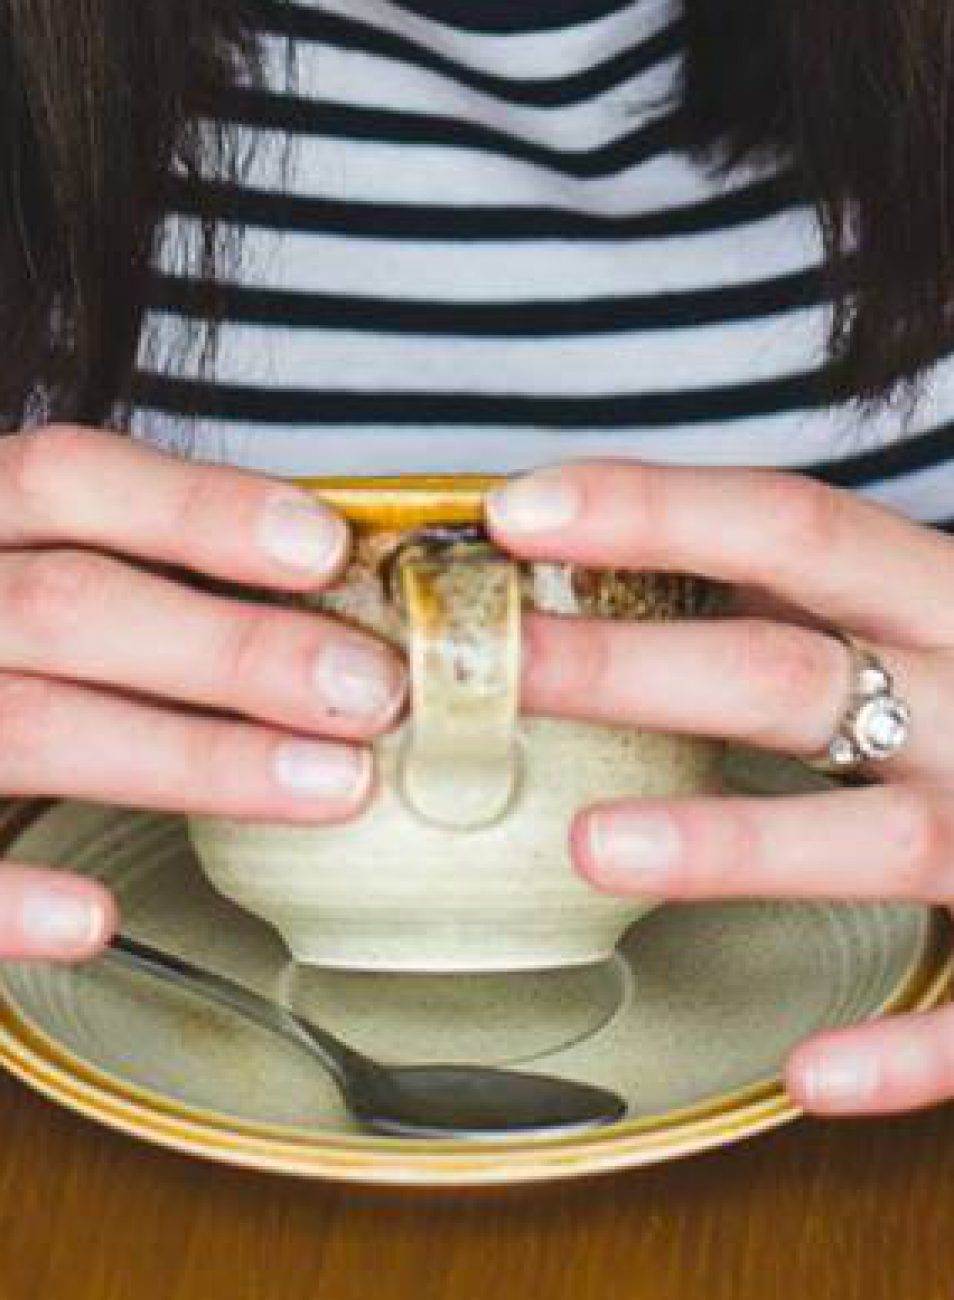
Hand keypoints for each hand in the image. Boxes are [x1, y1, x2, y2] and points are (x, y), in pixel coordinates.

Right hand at [0, 426, 406, 961]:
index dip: (198, 510)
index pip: (67, 480)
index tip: (324, 548)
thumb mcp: (18, 568)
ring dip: (186, 758)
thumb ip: (122, 575)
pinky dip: (5, 900)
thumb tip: (312, 591)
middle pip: (70, 605)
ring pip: (26, 726)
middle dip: (234, 649)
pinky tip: (95, 918)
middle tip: (371, 692)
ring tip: (329, 786)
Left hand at [487, 460, 953, 1117]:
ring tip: (597, 848)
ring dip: (736, 846)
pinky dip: (907, 1051)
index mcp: (951, 604)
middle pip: (790, 674)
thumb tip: (657, 558)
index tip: (519, 511)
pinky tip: (804, 1073)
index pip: (790, 527)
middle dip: (632, 668)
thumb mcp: (942, 616)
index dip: (652, 511)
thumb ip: (832, 599)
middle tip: (495, 670)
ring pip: (877, 838)